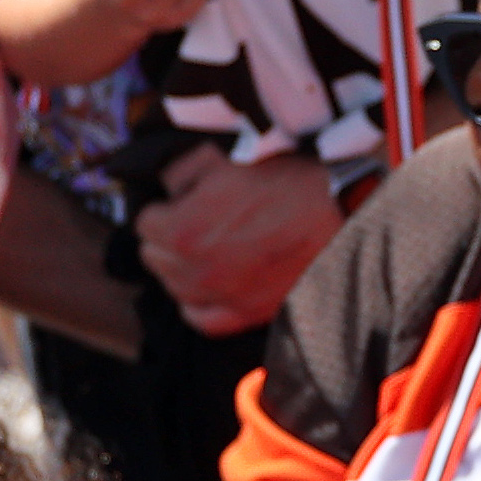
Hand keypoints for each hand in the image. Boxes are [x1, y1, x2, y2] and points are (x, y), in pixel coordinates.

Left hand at [136, 145, 342, 336]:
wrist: (337, 213)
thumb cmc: (287, 184)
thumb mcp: (225, 162)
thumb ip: (182, 173)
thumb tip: (167, 184)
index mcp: (182, 229)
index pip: (144, 222)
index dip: (163, 207)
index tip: (177, 203)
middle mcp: (194, 270)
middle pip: (153, 257)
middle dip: (165, 238)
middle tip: (190, 223)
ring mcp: (219, 296)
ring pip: (173, 289)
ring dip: (180, 269)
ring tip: (202, 251)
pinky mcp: (245, 313)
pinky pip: (201, 318)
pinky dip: (198, 303)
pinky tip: (207, 286)